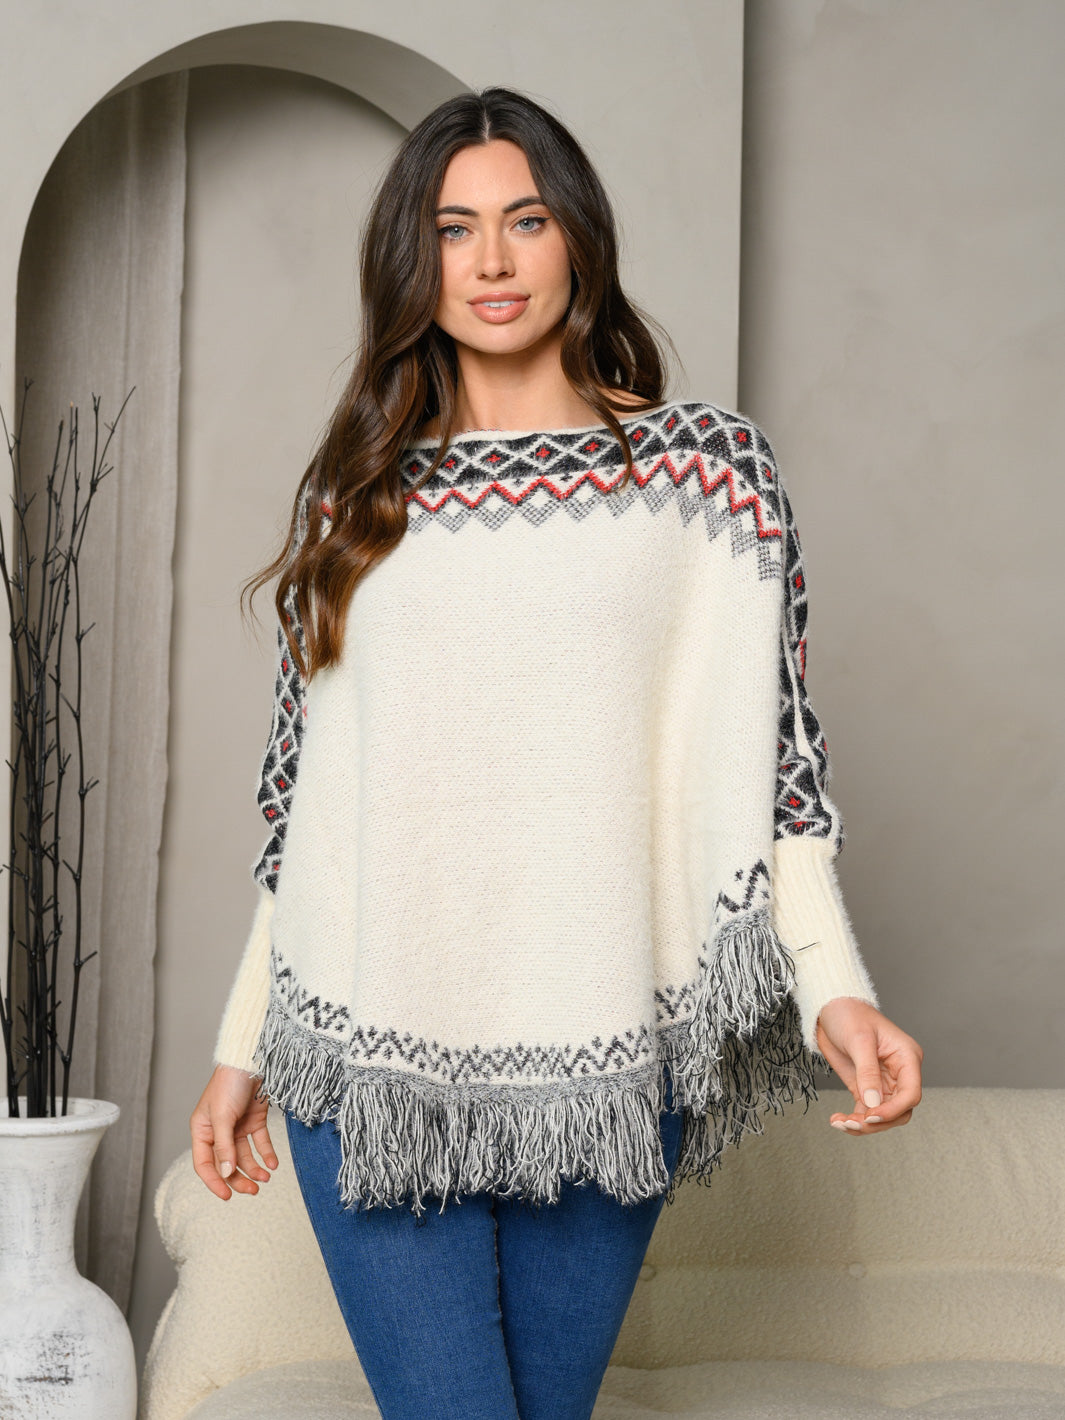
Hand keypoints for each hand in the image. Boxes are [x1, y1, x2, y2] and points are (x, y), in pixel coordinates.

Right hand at [190, 1064, 278, 1198]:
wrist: (252, 1060)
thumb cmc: (229, 1083)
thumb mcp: (223, 1116)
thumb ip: (224, 1146)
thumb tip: (226, 1174)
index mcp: (202, 1130)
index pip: (204, 1164)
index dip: (214, 1182)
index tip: (227, 1196)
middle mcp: (218, 1132)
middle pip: (226, 1164)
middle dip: (239, 1178)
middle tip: (254, 1190)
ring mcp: (237, 1127)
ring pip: (243, 1156)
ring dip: (254, 1168)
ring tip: (266, 1178)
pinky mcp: (254, 1121)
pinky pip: (259, 1143)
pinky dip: (266, 1154)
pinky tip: (273, 1164)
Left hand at [815, 997, 922, 1135]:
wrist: (831, 1008)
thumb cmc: (850, 1015)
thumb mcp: (859, 1040)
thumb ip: (867, 1072)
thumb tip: (873, 1102)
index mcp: (907, 1058)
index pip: (911, 1093)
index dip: (893, 1109)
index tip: (871, 1116)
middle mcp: (899, 1073)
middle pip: (899, 1110)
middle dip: (877, 1122)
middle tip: (853, 1123)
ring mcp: (883, 1082)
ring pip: (883, 1115)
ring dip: (863, 1125)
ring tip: (840, 1123)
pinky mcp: (865, 1087)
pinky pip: (865, 1111)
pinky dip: (853, 1119)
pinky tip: (837, 1120)